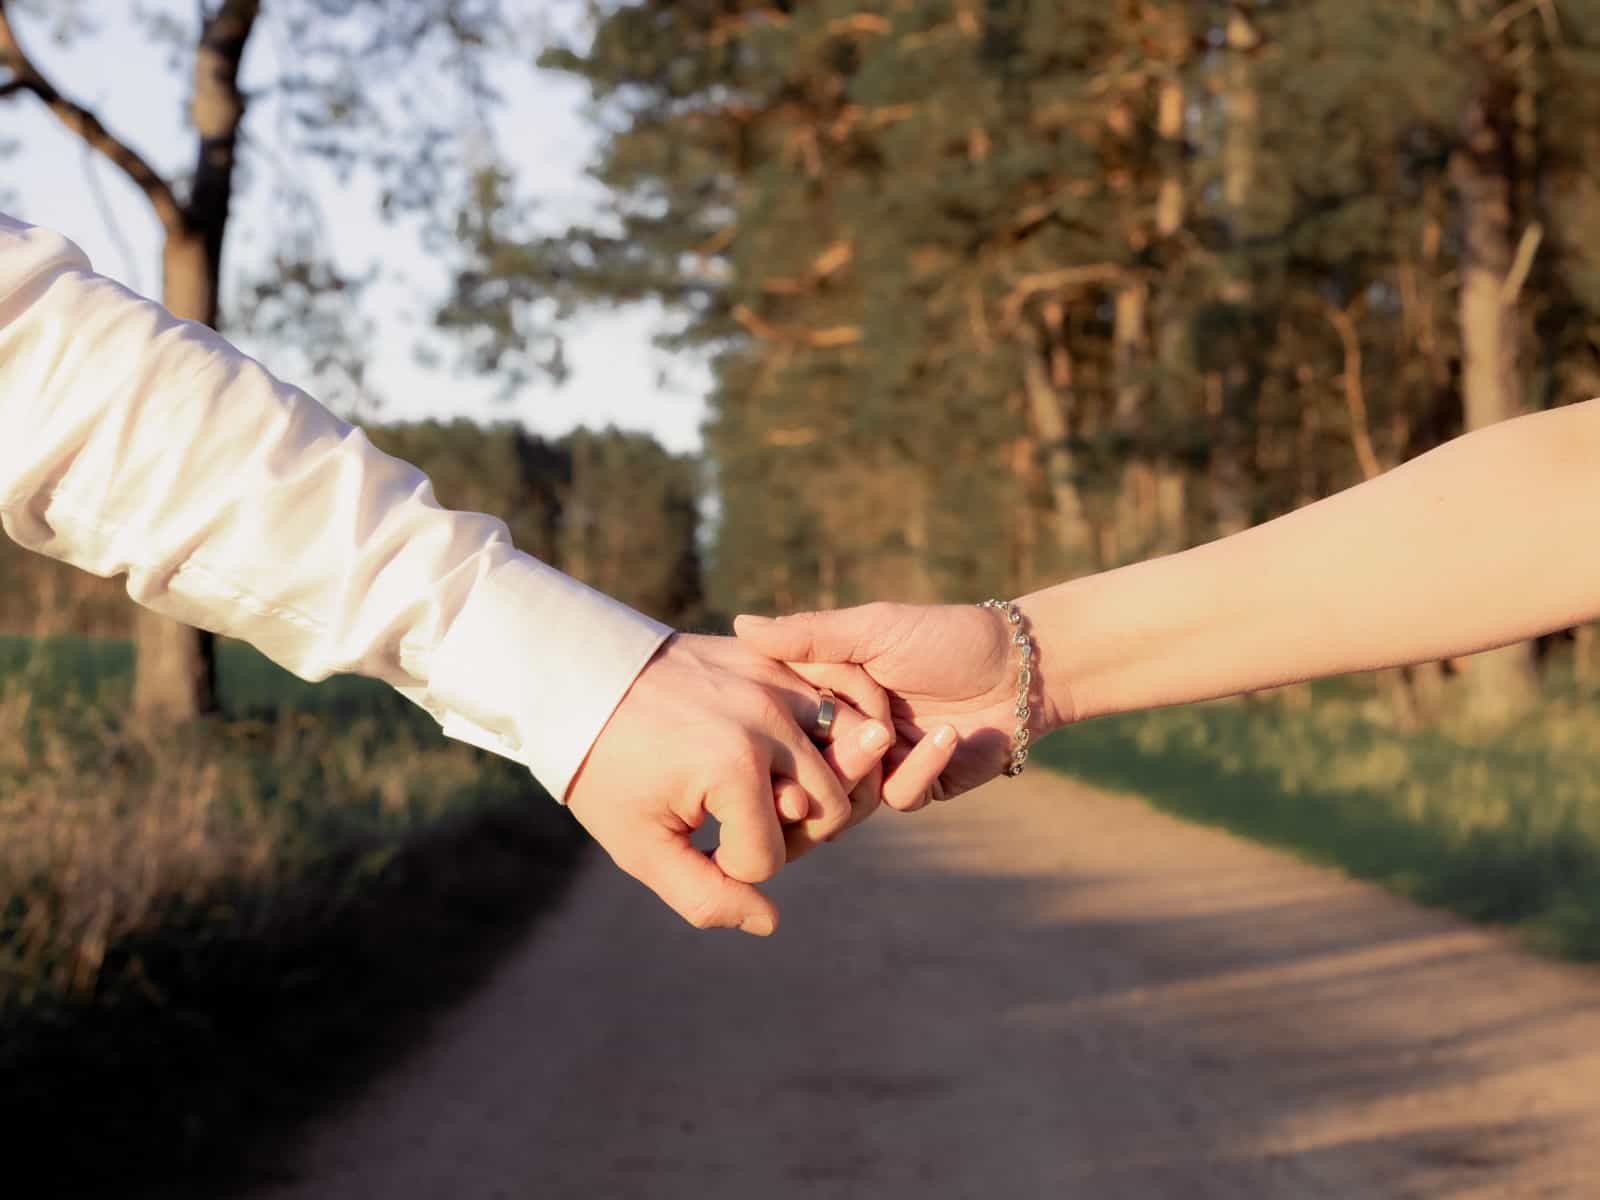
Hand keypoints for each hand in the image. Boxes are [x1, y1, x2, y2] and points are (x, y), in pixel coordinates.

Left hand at [565, 633, 895, 934]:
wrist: (583, 680)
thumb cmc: (607, 768)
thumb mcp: (640, 846)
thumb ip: (704, 896)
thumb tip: (769, 920)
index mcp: (734, 768)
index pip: (769, 859)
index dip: (731, 868)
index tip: (690, 842)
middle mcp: (769, 720)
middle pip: (829, 811)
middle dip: (789, 834)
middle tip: (737, 824)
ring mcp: (778, 682)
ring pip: (853, 753)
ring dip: (821, 786)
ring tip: (772, 791)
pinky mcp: (777, 661)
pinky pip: (839, 702)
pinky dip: (831, 734)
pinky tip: (793, 753)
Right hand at [734, 603, 1033, 806]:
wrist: (1022, 665)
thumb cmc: (945, 636)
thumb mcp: (872, 629)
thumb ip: (809, 636)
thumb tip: (739, 625)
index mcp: (825, 693)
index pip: (779, 720)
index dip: (775, 724)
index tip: (775, 718)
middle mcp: (844, 732)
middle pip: (806, 766)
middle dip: (822, 752)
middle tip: (842, 732)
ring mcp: (880, 762)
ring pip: (847, 790)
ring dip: (869, 762)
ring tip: (893, 730)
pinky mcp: (919, 785)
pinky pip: (899, 796)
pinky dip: (921, 766)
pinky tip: (947, 734)